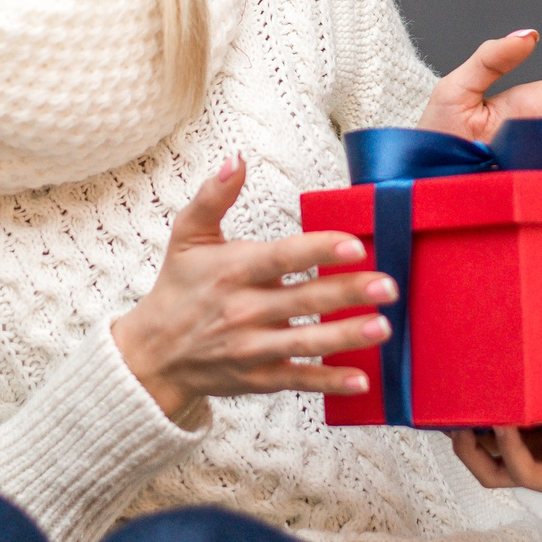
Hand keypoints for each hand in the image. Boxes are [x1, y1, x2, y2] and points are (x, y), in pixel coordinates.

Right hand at [110, 155, 398, 421]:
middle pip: (304, 301)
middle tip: (388, 285)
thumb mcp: (187, 236)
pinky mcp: (260, 378)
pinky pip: (299, 380)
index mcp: (232, 271)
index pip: (282, 257)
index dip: (319, 250)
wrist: (153, 355)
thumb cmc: (178, 289)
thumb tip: (236, 159)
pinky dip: (330, 382)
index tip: (355, 245)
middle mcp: (244, 310)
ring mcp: (253, 348)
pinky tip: (362, 380)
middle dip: (348, 293)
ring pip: (307, 343)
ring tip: (383, 326)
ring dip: (347, 336)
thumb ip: (213, 196)